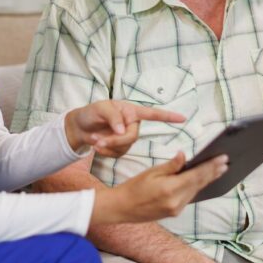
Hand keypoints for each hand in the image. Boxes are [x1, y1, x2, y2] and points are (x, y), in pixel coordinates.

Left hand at [65, 100, 184, 156]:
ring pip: (124, 147)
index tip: (182, 119)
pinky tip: (97, 146)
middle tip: (98, 140)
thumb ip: (113, 117)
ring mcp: (127, 137)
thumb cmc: (92, 113)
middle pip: (132, 137)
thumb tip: (122, 129)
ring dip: (108, 146)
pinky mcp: (121, 148)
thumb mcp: (100, 109)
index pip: (153, 114)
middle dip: (115, 141)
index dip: (168, 117)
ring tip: (94, 140)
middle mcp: (133, 124)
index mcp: (132, 111)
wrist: (80, 127)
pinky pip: (118, 154)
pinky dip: (106, 151)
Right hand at [91, 152, 227, 224]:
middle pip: (199, 184)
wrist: (122, 208)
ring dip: (208, 180)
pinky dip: (197, 187)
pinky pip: (190, 197)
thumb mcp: (151, 172)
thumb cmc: (134, 187)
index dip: (211, 166)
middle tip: (226, 162)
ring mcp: (176, 209)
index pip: (196, 175)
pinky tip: (204, 180)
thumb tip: (185, 156)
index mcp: (170, 189)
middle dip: (213, 172)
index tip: (222, 158)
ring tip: (220, 169)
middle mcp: (176, 202)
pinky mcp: (174, 212)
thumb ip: (171, 166)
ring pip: (196, 191)